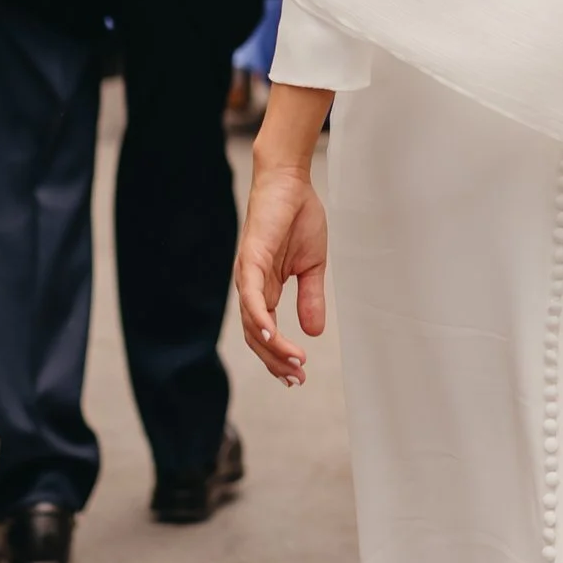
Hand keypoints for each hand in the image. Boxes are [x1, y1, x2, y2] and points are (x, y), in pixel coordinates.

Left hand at [235, 156, 328, 384]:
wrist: (290, 182)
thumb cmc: (299, 218)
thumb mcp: (312, 267)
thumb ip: (310, 298)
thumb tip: (313, 333)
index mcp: (265, 289)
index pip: (267, 333)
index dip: (280, 357)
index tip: (299, 376)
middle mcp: (252, 287)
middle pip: (257, 336)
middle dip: (275, 362)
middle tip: (296, 380)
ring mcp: (248, 275)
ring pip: (254, 323)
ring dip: (272, 347)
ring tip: (294, 364)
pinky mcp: (250, 260)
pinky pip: (252, 297)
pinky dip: (260, 319)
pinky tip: (273, 336)